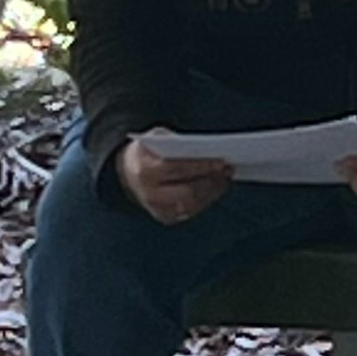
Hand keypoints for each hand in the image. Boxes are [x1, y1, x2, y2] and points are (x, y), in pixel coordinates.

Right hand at [117, 135, 231, 225]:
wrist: (128, 173)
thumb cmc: (149, 151)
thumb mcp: (156, 138)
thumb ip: (176, 141)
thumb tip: (206, 148)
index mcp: (144, 170)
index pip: (176, 170)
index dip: (200, 166)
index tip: (221, 161)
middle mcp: (149, 194)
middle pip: (186, 192)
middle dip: (210, 181)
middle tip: (228, 169)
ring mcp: (157, 208)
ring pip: (191, 204)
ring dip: (212, 191)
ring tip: (225, 176)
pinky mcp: (166, 217)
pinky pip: (191, 211)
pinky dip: (206, 198)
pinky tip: (216, 186)